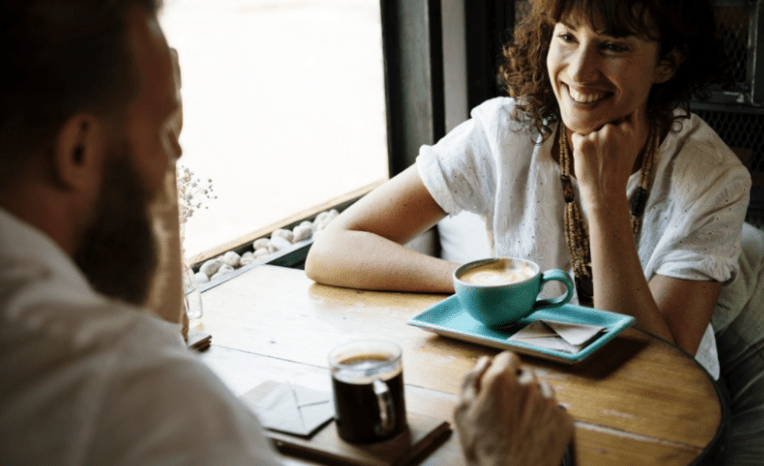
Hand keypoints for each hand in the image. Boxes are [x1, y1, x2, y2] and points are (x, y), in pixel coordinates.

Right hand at [454, 352, 573, 465]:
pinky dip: (546, 417)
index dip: (501, 369)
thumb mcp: (462, 410)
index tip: (499, 381)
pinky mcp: (564, 421)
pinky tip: (533, 430)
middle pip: (526, 373)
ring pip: (543, 390)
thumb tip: (483, 362)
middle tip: (507, 407)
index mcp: (502, 380)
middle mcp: (529, 386)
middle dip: (517, 384)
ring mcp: (549, 403)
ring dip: (533, 399)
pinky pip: (556, 409)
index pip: (508, 357)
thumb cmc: (483, 449)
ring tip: (520, 421)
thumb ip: (471, 378)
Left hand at [570, 106, 649, 205]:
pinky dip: (579, 146)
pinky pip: (576, 136)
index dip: (611, 125)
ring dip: (589, 140)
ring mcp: (598, 136)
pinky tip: (588, 159)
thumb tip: (630, 104)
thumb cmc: (617, 169)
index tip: (611, 139)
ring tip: (597, 157)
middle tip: (604, 154)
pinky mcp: (583, 143)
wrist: (606, 192)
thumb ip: (630, 123)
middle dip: (599, 133)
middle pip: (600, 121)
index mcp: (629, 129)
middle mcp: (615, 129)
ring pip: (588, 129)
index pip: (616, 114)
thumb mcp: (632, 145)